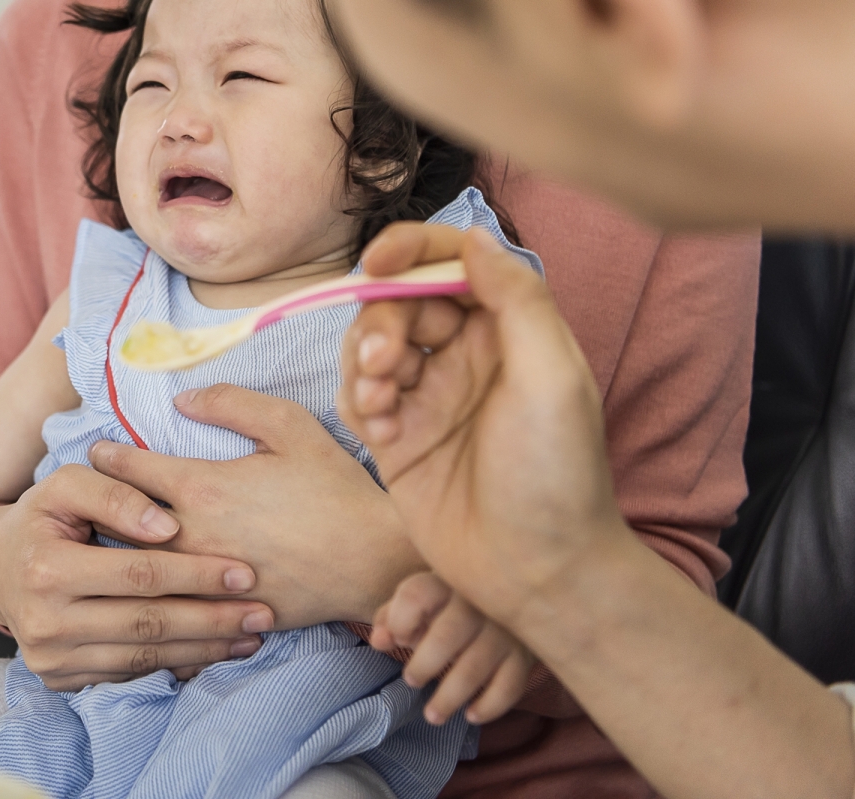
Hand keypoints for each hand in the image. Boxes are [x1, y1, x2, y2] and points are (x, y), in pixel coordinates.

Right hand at [0, 464, 273, 689]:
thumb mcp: (67, 484)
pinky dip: (175, 665)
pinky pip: (129, 675)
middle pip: (148, 622)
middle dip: (212, 619)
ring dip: (203, 649)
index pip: (139, 574)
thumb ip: (116, 493)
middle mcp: (45, 621)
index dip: (195, 573)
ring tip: (250, 636)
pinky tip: (213, 655)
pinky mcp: (60, 679)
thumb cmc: (41, 516)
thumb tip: (166, 525)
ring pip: (144, 657)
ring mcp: (51, 658)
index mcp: (47, 569)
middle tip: (263, 612)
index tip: (245, 572)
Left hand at [87, 385, 427, 629]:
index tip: (95, 453)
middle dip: (97, 511)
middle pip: (119, 524)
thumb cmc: (335, 489)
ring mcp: (202, 580)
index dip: (108, 457)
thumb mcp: (291, 426)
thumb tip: (181, 399)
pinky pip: (169, 607)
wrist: (374, 561)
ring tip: (98, 547)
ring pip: (136, 571)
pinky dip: (149, 597)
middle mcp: (190, 535)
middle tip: (81, 503)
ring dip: (116, 556)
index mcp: (201, 485)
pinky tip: (142, 592)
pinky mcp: (220, 612)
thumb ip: (232, 403)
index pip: (130, 468)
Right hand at [337, 223, 627, 627]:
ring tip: (382, 406)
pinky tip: (382, 434)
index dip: (409, 251)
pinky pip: (356, 399)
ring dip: (362, 365)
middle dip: (379, 324)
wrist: (538, 572)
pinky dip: (357, 405)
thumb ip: (517, 298)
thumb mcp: (553, 376)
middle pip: (398, 304)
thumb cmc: (559, 476)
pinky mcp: (397, 440)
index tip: (378, 264)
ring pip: (368, 348)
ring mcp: (428, 398)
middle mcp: (465, 357)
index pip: (450, 264)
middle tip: (385, 366)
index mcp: (507, 331)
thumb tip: (474, 235)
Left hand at [370, 572, 533, 724]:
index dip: (400, 621)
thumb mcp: (420, 601)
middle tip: (411, 680)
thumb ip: (392, 617)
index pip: (417, 595)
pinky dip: (489, 706)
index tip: (399, 638)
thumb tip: (379, 641)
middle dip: (424, 665)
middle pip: (447, 636)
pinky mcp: (524, 654)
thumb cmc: (450, 604)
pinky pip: (509, 685)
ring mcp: (503, 629)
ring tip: (432, 715)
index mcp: (445, 581)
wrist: (511, 598)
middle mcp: (476, 602)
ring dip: (450, 697)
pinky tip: (471, 715)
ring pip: (475, 667)